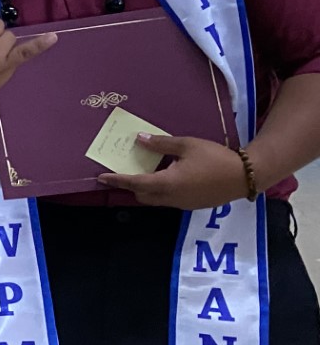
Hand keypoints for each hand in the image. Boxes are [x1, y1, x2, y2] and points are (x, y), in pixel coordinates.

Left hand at [97, 134, 252, 208]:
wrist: (245, 176)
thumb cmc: (215, 158)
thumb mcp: (187, 145)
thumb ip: (161, 144)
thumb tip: (139, 139)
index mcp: (167, 183)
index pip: (134, 183)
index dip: (117, 180)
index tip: (100, 178)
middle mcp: (171, 198)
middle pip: (142, 195)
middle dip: (129, 186)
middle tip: (121, 173)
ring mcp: (183, 204)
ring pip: (155, 199)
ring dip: (145, 189)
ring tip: (140, 173)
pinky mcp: (192, 204)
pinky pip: (168, 200)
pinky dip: (159, 191)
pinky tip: (163, 177)